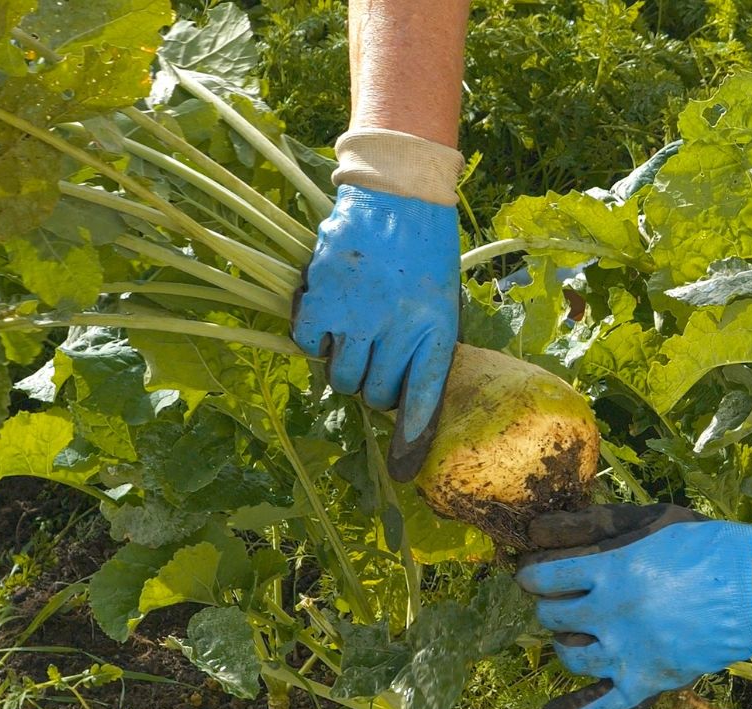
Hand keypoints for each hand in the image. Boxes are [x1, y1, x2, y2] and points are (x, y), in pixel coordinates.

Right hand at [293, 129, 463, 479]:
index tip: (404, 472)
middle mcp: (399, 329)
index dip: (411, 442)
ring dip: (345, 362)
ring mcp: (359, 314)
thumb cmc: (424, 251)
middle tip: (374, 355)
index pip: (422, 403)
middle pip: (375, 393)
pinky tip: (328, 314)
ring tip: (354, 330)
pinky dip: (314, 338)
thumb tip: (401, 401)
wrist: (399, 193)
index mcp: (436, 332)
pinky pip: (310, 344)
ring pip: (341, 375)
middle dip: (373, 384)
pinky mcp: (323, 295)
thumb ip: (424, 348)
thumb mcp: (441, 301)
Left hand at [516, 505, 751, 708]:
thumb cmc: (707, 546)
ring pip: (572, 656)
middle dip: (547, 607)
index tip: (531, 576)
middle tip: (554, 601)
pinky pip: (605, 703)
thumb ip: (599, 524)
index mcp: (610, 571)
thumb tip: (543, 530)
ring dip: (563, 643)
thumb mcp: (651, 521)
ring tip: (571, 634)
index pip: (547, 577)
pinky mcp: (649, 680)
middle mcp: (611, 615)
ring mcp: (628, 653)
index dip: (533, 577)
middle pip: (553, 616)